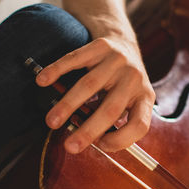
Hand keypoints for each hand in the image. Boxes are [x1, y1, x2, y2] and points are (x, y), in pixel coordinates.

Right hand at [36, 36, 154, 153]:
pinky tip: (43, 81)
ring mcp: (119, 60)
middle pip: (111, 109)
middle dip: (88, 131)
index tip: (101, 146)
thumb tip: (90, 141)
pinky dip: (57, 70)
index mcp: (145, 97)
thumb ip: (115, 121)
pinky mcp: (101, 46)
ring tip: (51, 122)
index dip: (121, 140)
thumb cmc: (122, 82)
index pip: (140, 124)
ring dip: (67, 105)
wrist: (124, 42)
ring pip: (90, 85)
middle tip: (69, 146)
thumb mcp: (129, 101)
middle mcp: (135, 78)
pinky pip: (75, 59)